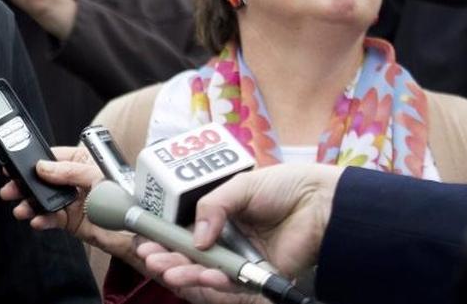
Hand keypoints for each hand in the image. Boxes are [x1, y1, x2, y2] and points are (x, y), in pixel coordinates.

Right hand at [0, 145, 136, 261]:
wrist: (136, 230)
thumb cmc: (126, 195)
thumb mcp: (97, 175)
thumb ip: (69, 171)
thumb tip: (43, 167)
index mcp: (82, 161)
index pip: (53, 157)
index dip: (34, 161)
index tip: (16, 165)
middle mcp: (74, 180)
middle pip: (43, 180)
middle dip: (25, 185)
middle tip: (10, 189)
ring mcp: (71, 201)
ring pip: (43, 200)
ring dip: (30, 204)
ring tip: (21, 209)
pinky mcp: (70, 221)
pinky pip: (51, 218)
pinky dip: (42, 220)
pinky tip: (36, 220)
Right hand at [139, 164, 341, 294]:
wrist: (320, 201)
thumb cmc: (285, 187)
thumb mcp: (240, 186)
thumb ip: (213, 206)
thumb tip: (195, 237)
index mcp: (220, 215)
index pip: (185, 229)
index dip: (165, 235)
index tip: (146, 237)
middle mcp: (228, 238)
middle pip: (191, 254)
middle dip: (167, 257)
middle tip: (150, 256)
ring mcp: (241, 257)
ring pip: (205, 271)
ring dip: (183, 271)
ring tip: (166, 269)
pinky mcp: (257, 273)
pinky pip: (230, 281)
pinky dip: (212, 279)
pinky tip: (198, 273)